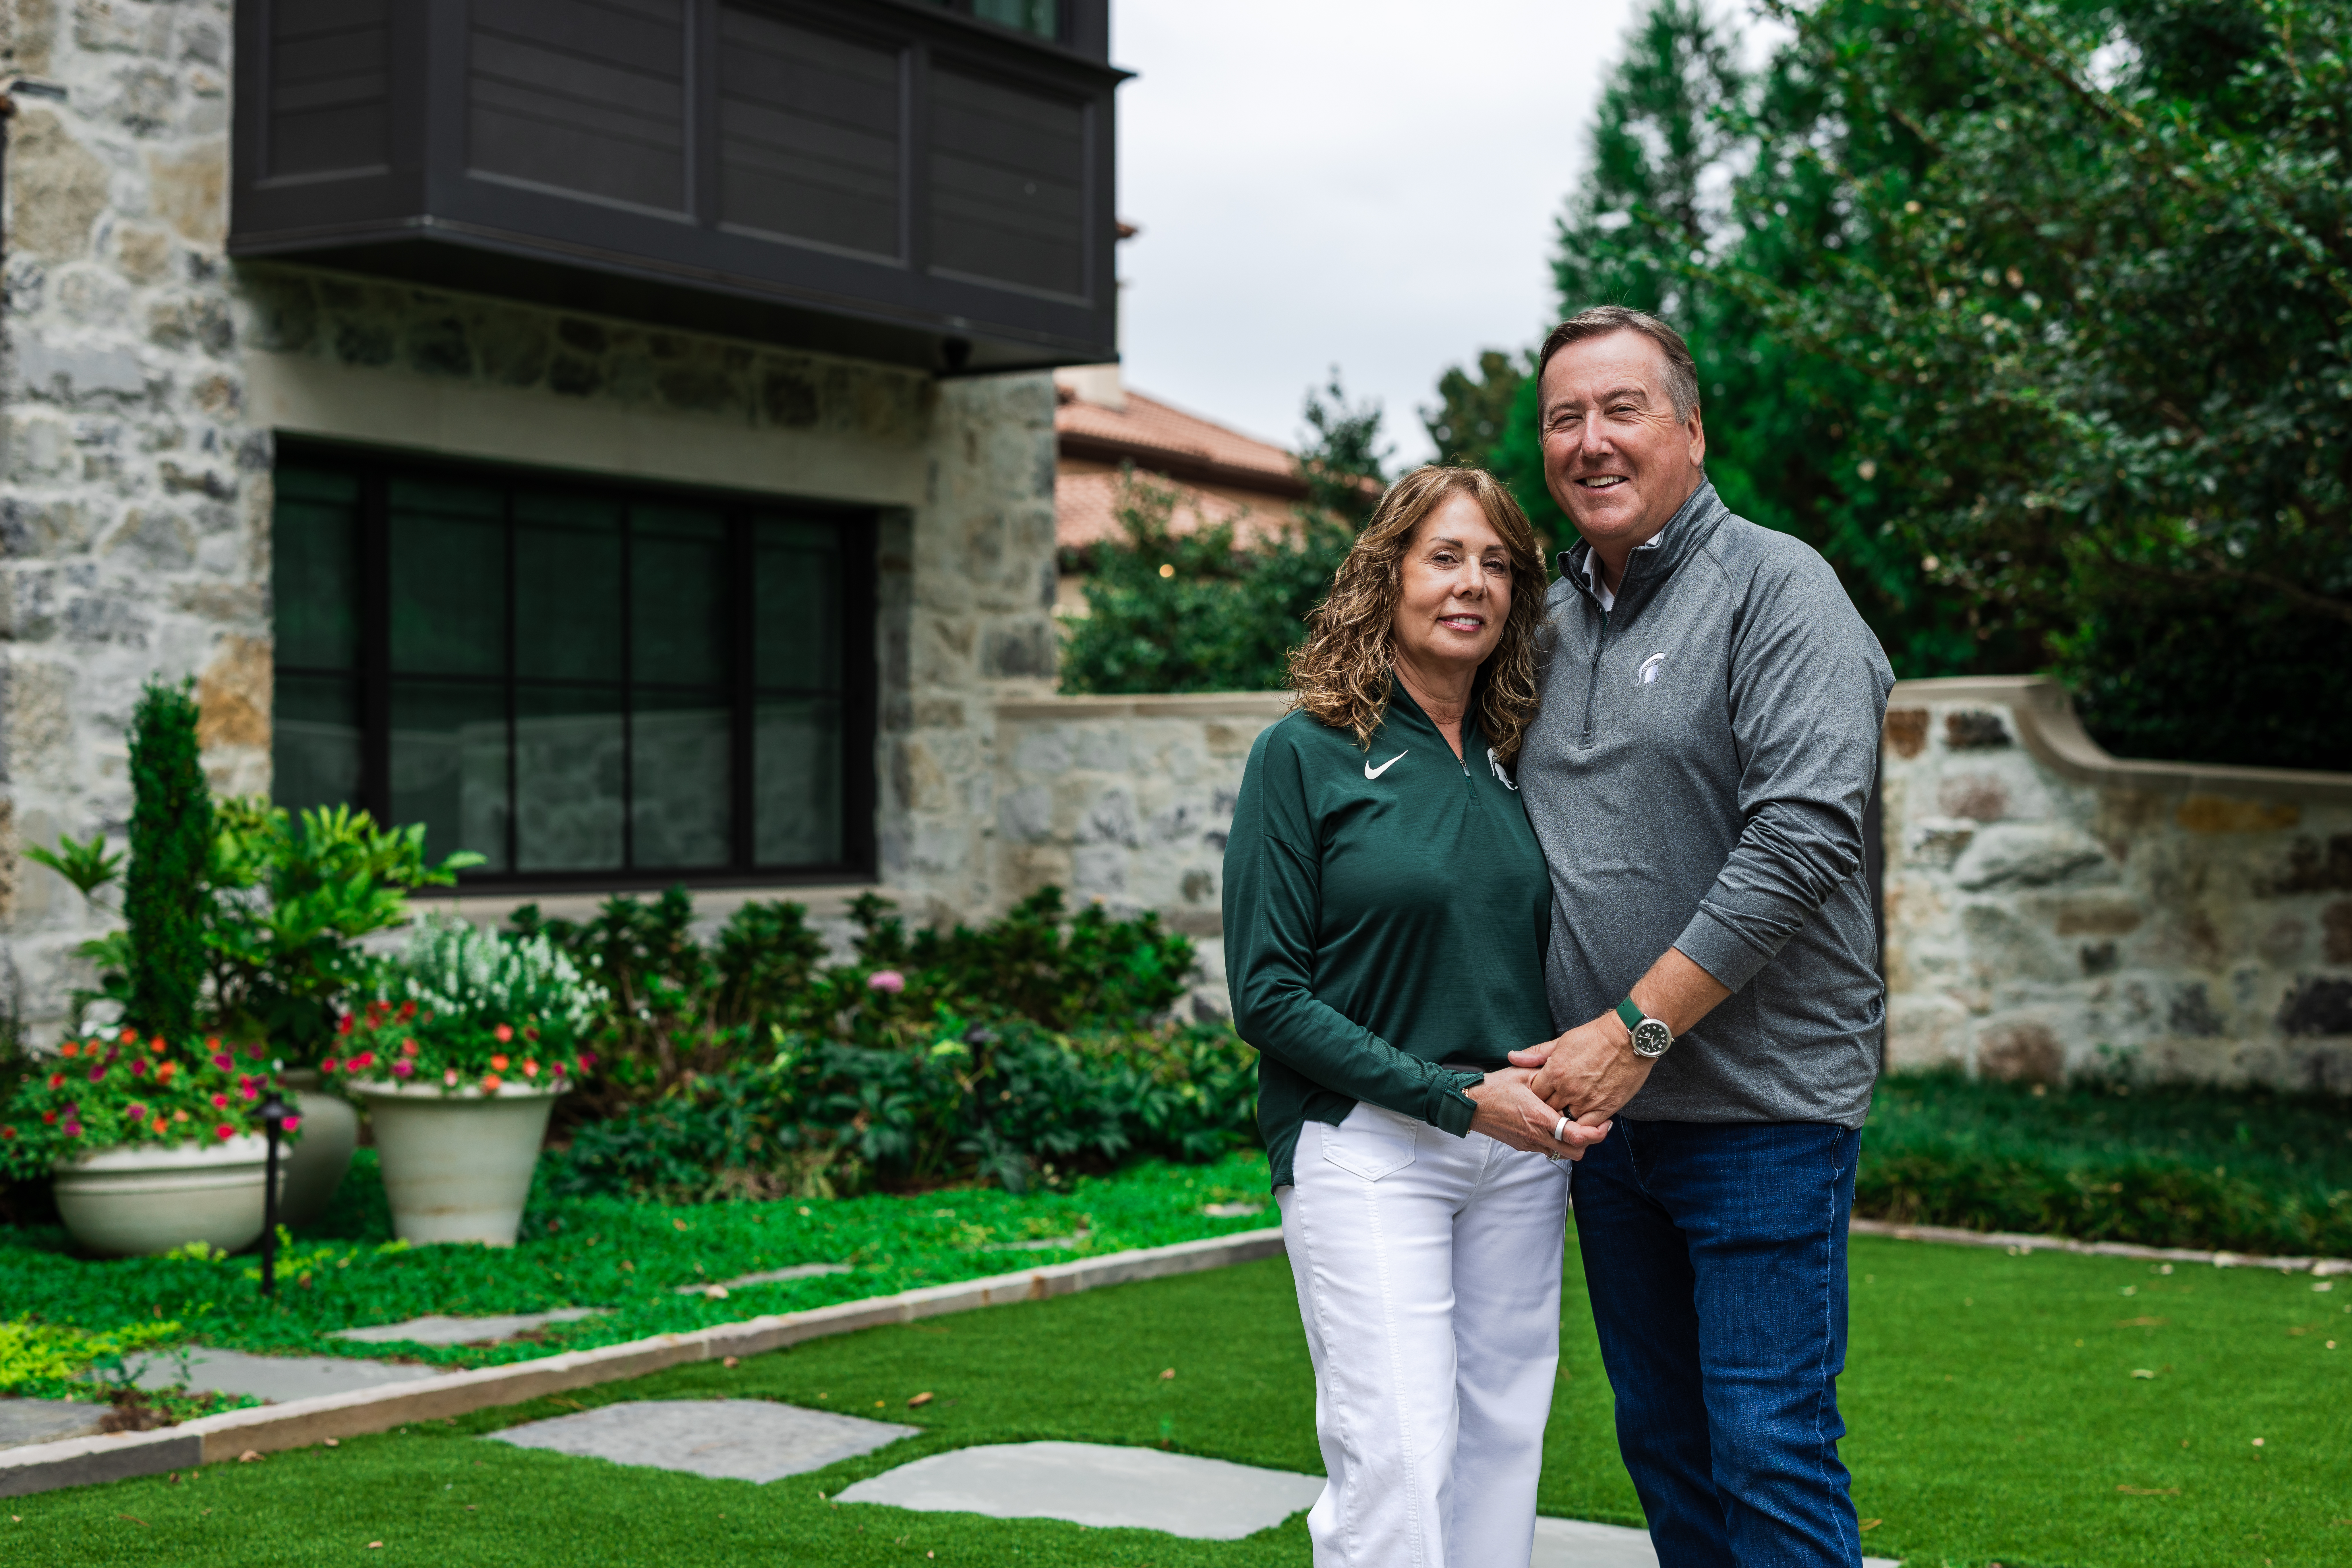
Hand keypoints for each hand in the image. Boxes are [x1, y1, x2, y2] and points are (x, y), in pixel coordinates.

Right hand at [1465, 1067, 1611, 1159]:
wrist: (1471, 1105)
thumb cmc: (1495, 1087)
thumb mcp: (1524, 1074)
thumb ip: (1547, 1075)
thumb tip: (1569, 1072)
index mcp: (1540, 1117)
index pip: (1577, 1137)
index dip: (1596, 1134)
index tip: (1605, 1124)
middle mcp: (1537, 1136)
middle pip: (1576, 1152)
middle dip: (1589, 1142)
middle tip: (1595, 1126)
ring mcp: (1530, 1144)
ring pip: (1563, 1153)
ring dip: (1573, 1143)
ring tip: (1575, 1124)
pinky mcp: (1523, 1146)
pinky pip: (1548, 1149)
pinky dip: (1557, 1141)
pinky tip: (1555, 1125)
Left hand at [1511, 1014, 1653, 1124]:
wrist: (1629, 1038)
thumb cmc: (1596, 1036)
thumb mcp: (1562, 1041)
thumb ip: (1536, 1054)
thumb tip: (1512, 1057)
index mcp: (1555, 1072)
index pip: (1534, 1093)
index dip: (1535, 1095)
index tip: (1540, 1093)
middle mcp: (1568, 1089)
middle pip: (1548, 1110)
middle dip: (1547, 1109)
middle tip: (1552, 1105)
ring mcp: (1587, 1101)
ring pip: (1567, 1121)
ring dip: (1566, 1118)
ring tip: (1568, 1112)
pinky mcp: (1605, 1108)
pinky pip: (1588, 1128)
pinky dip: (1585, 1126)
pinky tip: (1584, 1120)